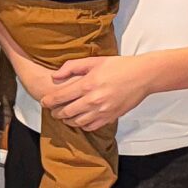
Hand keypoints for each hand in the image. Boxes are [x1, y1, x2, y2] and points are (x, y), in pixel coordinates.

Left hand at [39, 54, 156, 132]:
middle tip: (53, 109)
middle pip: (66, 112)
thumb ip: (72, 67)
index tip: (44, 101)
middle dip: (56, 112)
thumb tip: (55, 76)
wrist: (143, 76)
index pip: (60, 97)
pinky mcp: (110, 118)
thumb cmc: (120, 66)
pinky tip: (81, 119)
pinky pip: (90, 127)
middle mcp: (93, 100)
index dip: (48, 101)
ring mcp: (102, 111)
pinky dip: (82, 125)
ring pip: (76, 122)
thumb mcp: (95, 61)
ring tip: (65, 115)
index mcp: (87, 84)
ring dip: (67, 120)